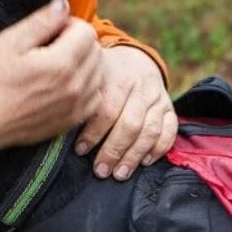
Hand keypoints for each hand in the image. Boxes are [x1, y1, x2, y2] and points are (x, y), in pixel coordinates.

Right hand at [0, 0, 104, 160]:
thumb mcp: (10, 42)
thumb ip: (41, 21)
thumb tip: (63, 5)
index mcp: (61, 63)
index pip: (87, 31)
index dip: (69, 25)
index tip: (51, 32)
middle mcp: (76, 85)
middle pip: (96, 50)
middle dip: (78, 42)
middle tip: (52, 46)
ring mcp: (78, 104)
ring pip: (99, 71)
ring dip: (84, 62)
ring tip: (57, 65)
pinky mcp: (75, 118)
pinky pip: (96, 94)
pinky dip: (86, 84)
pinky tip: (64, 83)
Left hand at [74, 46, 176, 180]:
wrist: (134, 58)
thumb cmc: (103, 73)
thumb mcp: (91, 74)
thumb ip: (81, 94)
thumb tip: (61, 121)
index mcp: (118, 77)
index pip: (107, 110)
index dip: (94, 133)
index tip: (80, 150)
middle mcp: (140, 86)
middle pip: (130, 124)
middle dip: (114, 151)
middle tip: (101, 171)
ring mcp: (158, 97)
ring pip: (150, 130)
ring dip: (134, 155)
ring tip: (120, 174)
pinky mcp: (169, 106)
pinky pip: (170, 130)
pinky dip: (159, 148)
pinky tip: (145, 162)